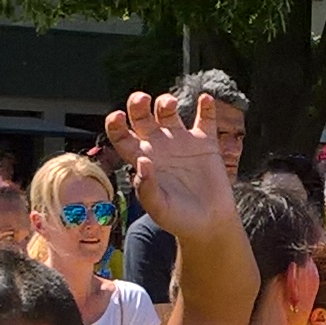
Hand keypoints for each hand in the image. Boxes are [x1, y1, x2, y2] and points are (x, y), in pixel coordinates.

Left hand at [102, 90, 236, 239]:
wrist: (209, 224)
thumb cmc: (179, 219)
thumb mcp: (159, 209)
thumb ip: (147, 188)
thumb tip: (142, 161)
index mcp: (142, 159)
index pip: (121, 135)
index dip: (116, 124)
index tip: (118, 116)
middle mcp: (159, 146)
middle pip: (142, 116)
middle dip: (138, 104)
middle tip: (142, 99)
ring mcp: (182, 142)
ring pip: (169, 112)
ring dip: (166, 102)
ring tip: (170, 104)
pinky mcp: (205, 143)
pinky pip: (205, 118)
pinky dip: (206, 106)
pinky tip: (206, 100)